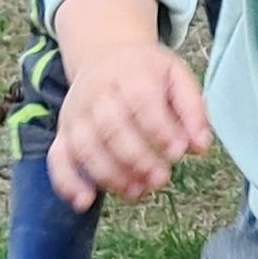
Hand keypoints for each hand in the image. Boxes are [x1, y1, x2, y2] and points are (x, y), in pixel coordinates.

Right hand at [46, 43, 212, 206]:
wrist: (105, 56)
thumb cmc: (147, 73)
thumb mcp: (177, 76)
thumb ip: (193, 110)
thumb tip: (200, 146)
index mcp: (131, 72)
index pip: (141, 99)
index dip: (159, 129)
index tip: (178, 152)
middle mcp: (98, 92)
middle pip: (111, 127)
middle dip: (137, 158)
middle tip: (160, 178)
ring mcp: (77, 113)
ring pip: (85, 146)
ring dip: (110, 175)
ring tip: (138, 193)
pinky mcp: (64, 133)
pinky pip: (57, 158)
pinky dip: (66, 182)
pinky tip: (84, 202)